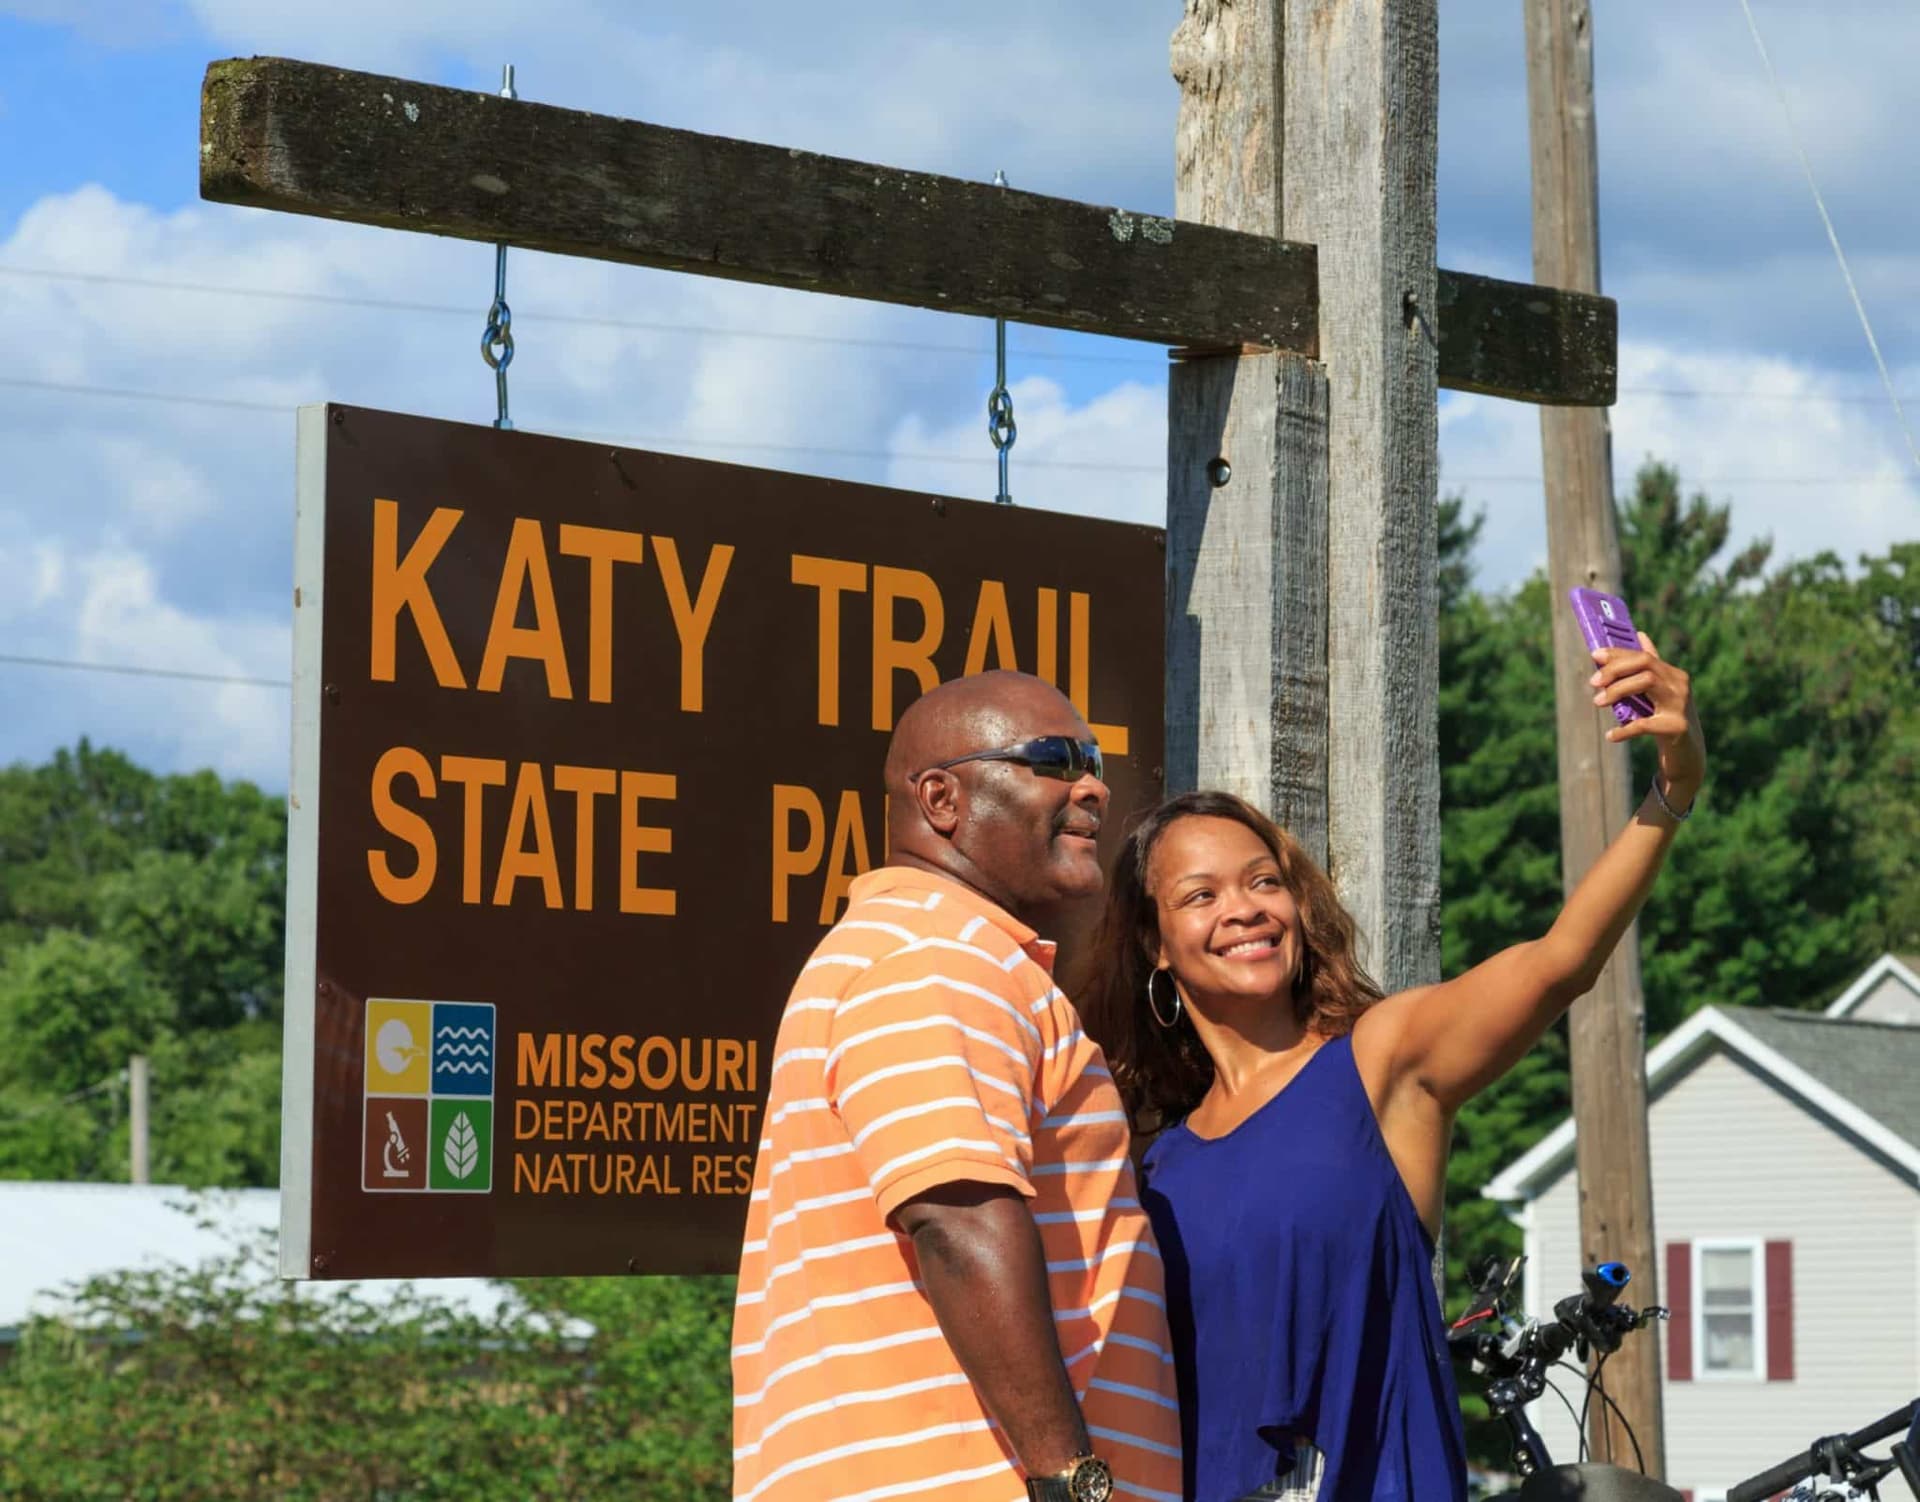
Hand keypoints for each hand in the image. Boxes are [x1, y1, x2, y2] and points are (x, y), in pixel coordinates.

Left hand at [1591, 632, 1705, 802]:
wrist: (1687, 755)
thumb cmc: (1666, 720)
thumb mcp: (1658, 692)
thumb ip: (1649, 667)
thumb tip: (1640, 634)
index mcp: (1673, 674)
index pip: (1643, 656)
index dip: (1617, 654)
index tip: (1594, 655)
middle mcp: (1680, 685)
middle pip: (1645, 664)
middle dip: (1615, 670)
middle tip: (1592, 683)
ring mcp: (1681, 705)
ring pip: (1647, 683)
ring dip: (1617, 691)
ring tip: (1597, 702)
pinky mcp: (1677, 728)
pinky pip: (1645, 724)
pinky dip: (1625, 729)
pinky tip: (1611, 735)